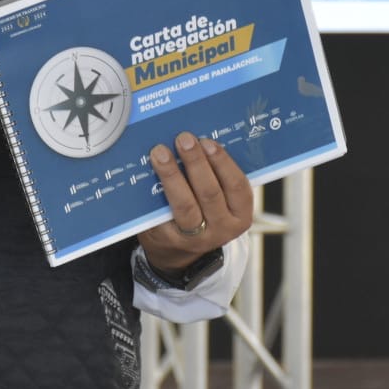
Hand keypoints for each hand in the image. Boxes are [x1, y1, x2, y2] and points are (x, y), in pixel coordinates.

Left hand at [137, 132, 252, 274]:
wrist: (178, 249)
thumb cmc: (202, 212)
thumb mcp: (221, 200)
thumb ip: (217, 175)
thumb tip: (198, 139)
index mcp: (240, 215)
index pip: (237, 187)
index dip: (223, 163)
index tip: (208, 142)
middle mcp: (221, 229)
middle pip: (209, 193)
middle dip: (196, 162)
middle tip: (183, 139)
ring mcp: (195, 238)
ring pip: (184, 204)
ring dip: (172, 175)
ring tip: (160, 152)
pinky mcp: (169, 239)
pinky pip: (161, 212)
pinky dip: (154, 190)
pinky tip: (147, 173)